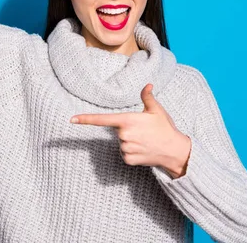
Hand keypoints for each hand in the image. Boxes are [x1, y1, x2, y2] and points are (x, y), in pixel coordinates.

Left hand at [70, 84, 191, 177]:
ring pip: (121, 143)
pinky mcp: (127, 160)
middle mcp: (123, 135)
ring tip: (146, 141)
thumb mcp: (156, 110)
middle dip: (128, 130)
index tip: (72, 120)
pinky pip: (124, 154)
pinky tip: (144, 150)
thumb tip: (147, 85)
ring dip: (130, 141)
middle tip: (144, 131)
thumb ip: (147, 97)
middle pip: (117, 131)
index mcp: (128, 120)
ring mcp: (125, 148)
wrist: (174, 151)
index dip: (85, 119)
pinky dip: (132, 152)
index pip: (102, 119)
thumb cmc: (165, 128)